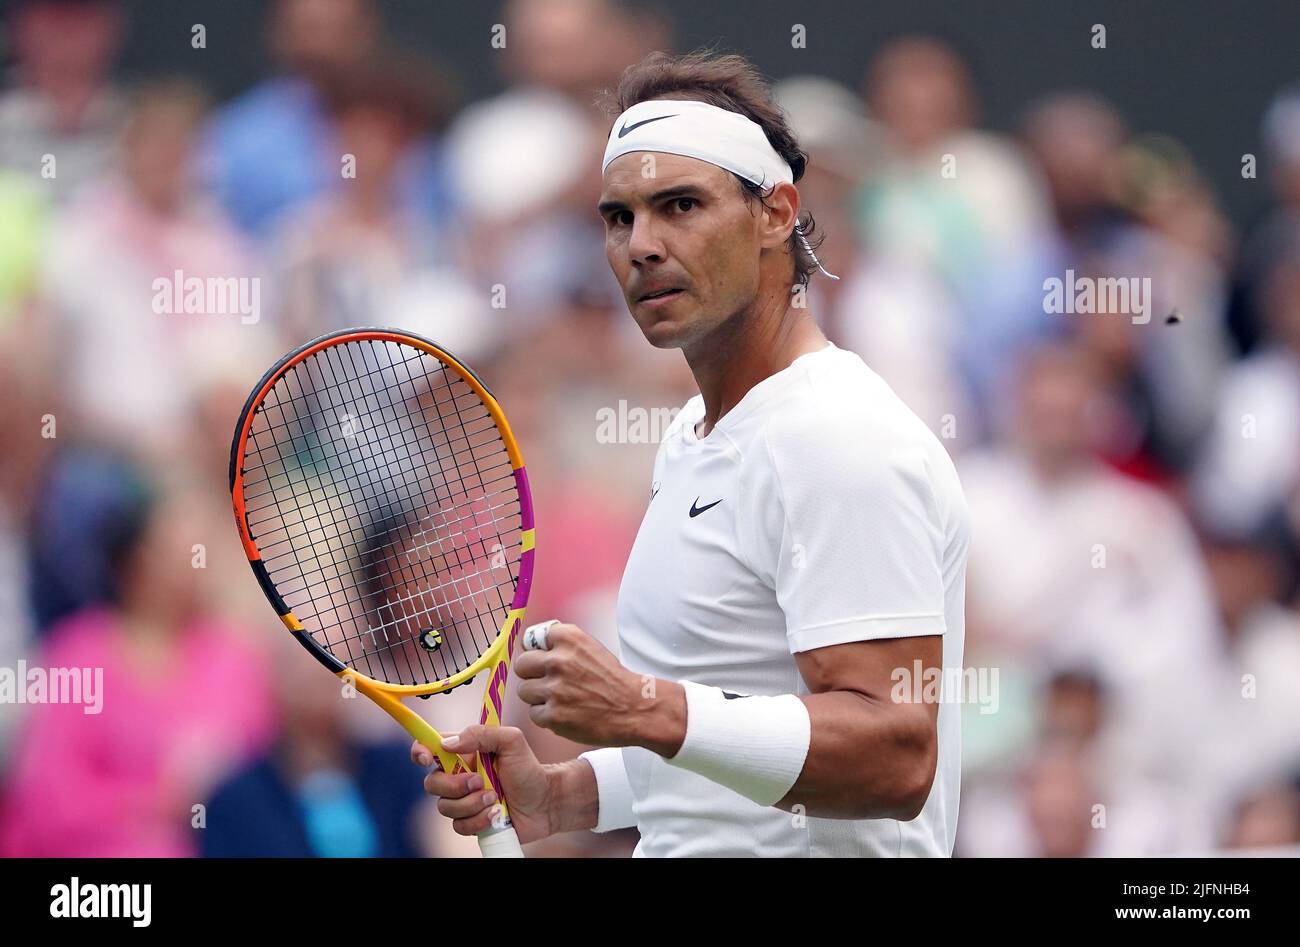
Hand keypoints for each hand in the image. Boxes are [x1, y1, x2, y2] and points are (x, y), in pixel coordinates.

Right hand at [411, 726, 552, 842]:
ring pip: (444, 807)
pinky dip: (478, 821)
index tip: (427, 758)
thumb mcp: (512, 741)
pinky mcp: (470, 822)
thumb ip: (482, 733)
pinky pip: (459, 826)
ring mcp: (463, 801)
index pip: (429, 748)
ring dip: (471, 804)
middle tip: (480, 781)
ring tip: (495, 798)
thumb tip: (447, 744)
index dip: (420, 751)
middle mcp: (458, 777)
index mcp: (463, 753)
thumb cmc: (529, 769)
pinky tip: (496, 814)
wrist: (546, 801)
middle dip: (454, 785)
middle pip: (432, 783)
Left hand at [514, 622, 685, 754]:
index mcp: (569, 638)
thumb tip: (533, 647)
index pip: (532, 640)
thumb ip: (563, 645)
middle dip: (532, 675)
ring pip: (524, 691)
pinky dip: (547, 717)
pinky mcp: (554, 715)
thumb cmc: (613, 679)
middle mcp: (558, 660)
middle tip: (548, 683)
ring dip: (538, 697)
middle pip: (522, 665)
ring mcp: (554, 688)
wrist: (635, 708)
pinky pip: (534, 714)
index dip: (539, 653)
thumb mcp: (590, 648)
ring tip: (559, 700)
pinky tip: (565, 714)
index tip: (547, 661)